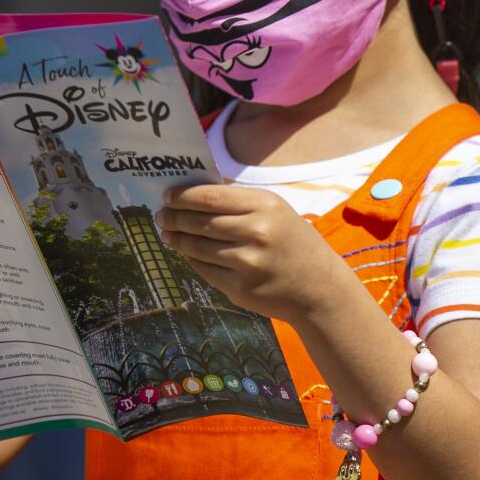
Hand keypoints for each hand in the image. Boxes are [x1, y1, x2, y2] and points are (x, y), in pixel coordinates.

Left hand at [158, 183, 347, 322]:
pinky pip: (204, 269)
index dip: (183, 196)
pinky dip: (192, 259)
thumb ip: (240, 201)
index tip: (167, 195)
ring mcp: (247, 262)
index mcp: (265, 206)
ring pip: (197, 247)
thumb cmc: (294, 243)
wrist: (318, 288)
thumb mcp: (276, 211)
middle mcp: (256, 232)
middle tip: (162, 215)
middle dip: (174, 217)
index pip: (210, 197)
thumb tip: (197, 191)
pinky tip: (188, 253)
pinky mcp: (240, 288)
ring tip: (169, 234)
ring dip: (178, 239)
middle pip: (200, 221)